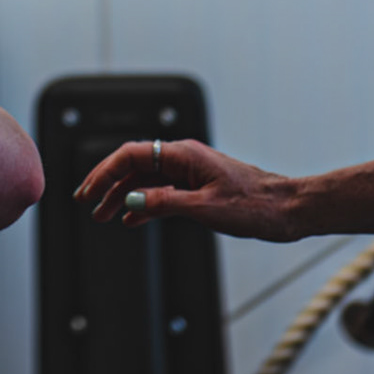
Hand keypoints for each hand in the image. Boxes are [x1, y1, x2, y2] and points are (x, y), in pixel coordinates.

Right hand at [74, 138, 301, 241]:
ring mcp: (191, 173)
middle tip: (85, 202)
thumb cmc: (255, 206)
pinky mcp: (199, 187)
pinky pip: (162, 192)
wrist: (287, 209)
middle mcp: (184, 159)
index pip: (132, 155)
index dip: (105, 172)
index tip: (88, 192)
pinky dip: (143, 204)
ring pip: (146, 180)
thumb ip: (166, 203)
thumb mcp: (206, 208)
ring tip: (102, 215)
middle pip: (134, 165)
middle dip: (107, 183)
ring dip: (123, 196)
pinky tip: (131, 219)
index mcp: (184, 155)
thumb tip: (131, 201)